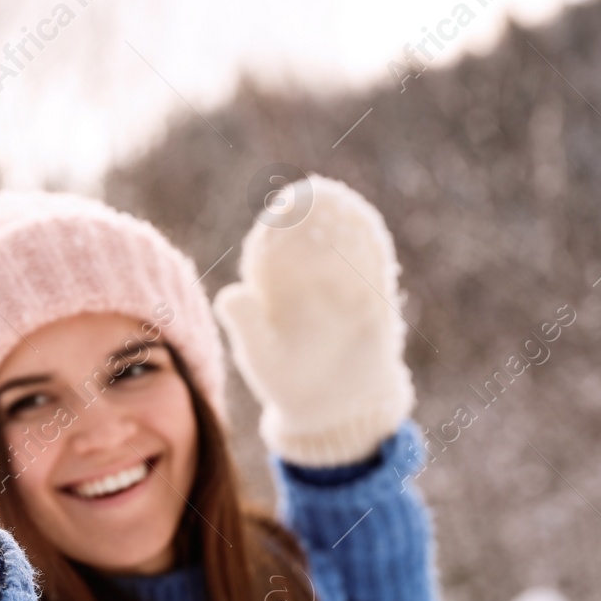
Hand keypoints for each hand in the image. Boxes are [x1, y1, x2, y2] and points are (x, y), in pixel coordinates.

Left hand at [213, 173, 414, 465]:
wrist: (333, 408)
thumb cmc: (287, 382)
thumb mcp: (262, 357)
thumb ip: (246, 326)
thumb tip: (228, 295)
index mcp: (275, 288)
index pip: (274, 249)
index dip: (277, 227)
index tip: (279, 207)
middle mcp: (307, 281)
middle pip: (310, 239)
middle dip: (313, 215)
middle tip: (314, 192)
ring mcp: (341, 288)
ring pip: (342, 248)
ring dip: (344, 223)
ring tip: (343, 201)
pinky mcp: (371, 300)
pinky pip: (372, 268)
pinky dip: (370, 248)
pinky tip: (368, 229)